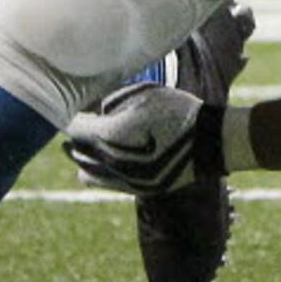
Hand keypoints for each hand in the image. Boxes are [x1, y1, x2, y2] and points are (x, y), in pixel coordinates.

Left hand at [65, 82, 216, 194]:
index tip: (73, 109)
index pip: (73, 127)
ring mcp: (123, 179)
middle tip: (80, 124)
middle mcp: (110, 161)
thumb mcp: (143, 92)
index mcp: (109, 134)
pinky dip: (98, 172)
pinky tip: (98, 163)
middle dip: (76, 137)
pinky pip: (104, 183)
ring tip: (87, 146)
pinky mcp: (136, 189)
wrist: (209, 142)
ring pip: (86, 171)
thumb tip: (96, 110)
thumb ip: (112, 100)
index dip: (71, 115)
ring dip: (84, 157)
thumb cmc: (177, 110)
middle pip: (76, 151)